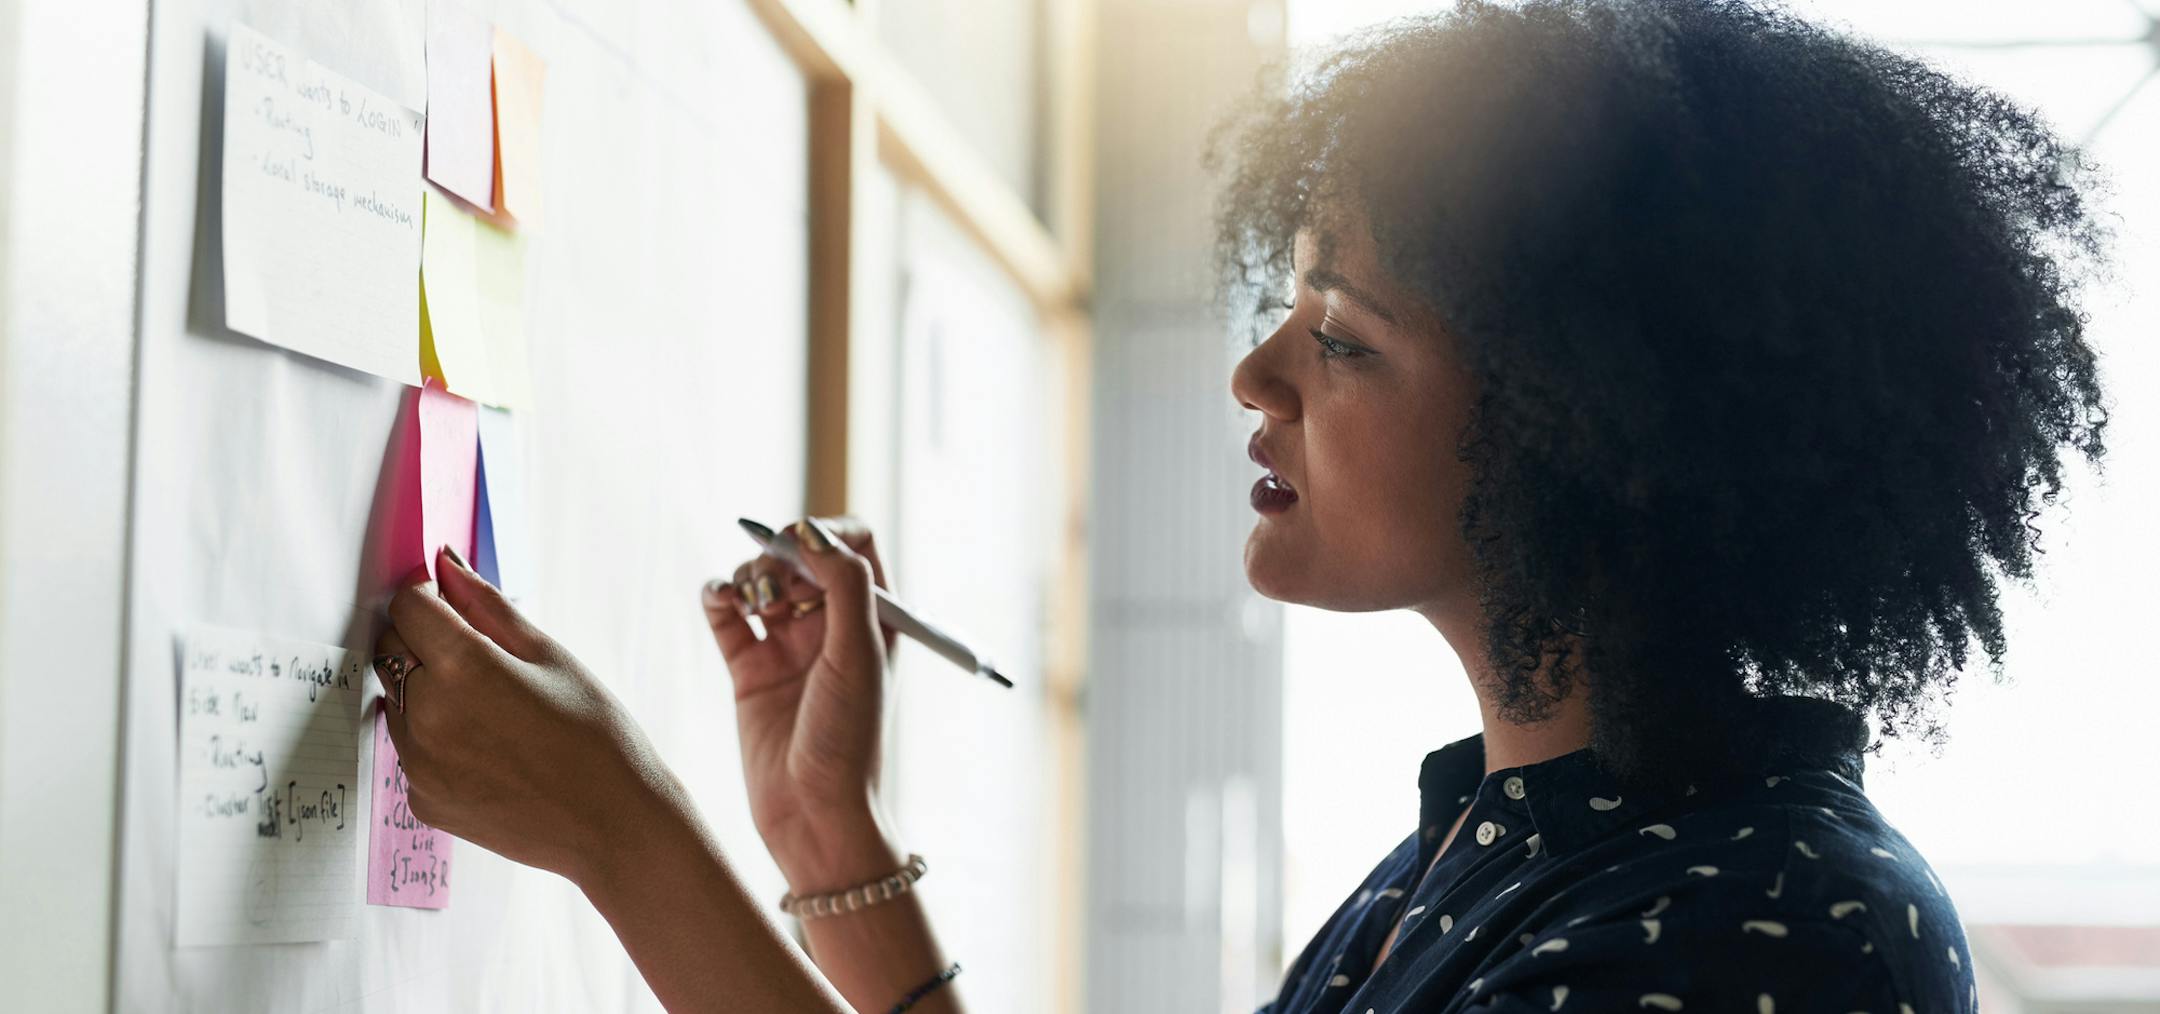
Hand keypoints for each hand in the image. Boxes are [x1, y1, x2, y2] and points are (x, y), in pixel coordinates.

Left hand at [375, 547, 688, 888]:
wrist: (613, 825)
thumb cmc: (596, 736)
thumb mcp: (550, 656)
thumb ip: (487, 607)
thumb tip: (446, 564)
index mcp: (462, 669)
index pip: (407, 606)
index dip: (429, 598)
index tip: (452, 606)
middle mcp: (427, 715)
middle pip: (392, 650)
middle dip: (424, 641)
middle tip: (480, 659)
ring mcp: (418, 764)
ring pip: (397, 701)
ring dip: (426, 691)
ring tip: (490, 711)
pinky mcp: (421, 800)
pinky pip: (410, 750)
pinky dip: (435, 739)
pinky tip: (488, 749)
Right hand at [701, 517, 902, 891]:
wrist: (813, 815)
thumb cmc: (850, 740)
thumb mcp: (859, 655)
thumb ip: (843, 586)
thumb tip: (812, 530)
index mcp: (873, 618)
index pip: (851, 544)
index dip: (822, 533)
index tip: (796, 547)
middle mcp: (831, 627)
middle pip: (800, 556)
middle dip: (779, 555)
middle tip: (772, 586)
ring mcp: (788, 647)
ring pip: (760, 580)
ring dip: (747, 574)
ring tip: (749, 601)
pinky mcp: (748, 670)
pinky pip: (726, 615)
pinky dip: (717, 595)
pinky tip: (720, 600)